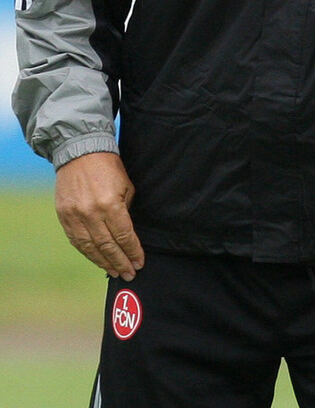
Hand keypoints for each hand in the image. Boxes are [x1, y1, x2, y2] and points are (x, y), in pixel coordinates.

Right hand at [55, 152, 143, 280]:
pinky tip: (97, 260)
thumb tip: (126, 233)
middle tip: (130, 273)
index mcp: (110, 204)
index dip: (133, 251)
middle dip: (120, 262)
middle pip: (108, 246)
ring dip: (104, 262)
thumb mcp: (126, 186)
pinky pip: (76, 241)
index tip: (140, 262)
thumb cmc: (109, 167)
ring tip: (115, 272)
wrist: (80, 152)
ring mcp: (75, 216)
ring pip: (90, 247)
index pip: (124, 235)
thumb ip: (126, 210)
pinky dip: (87, 253)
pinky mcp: (64, 216)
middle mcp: (91, 213)